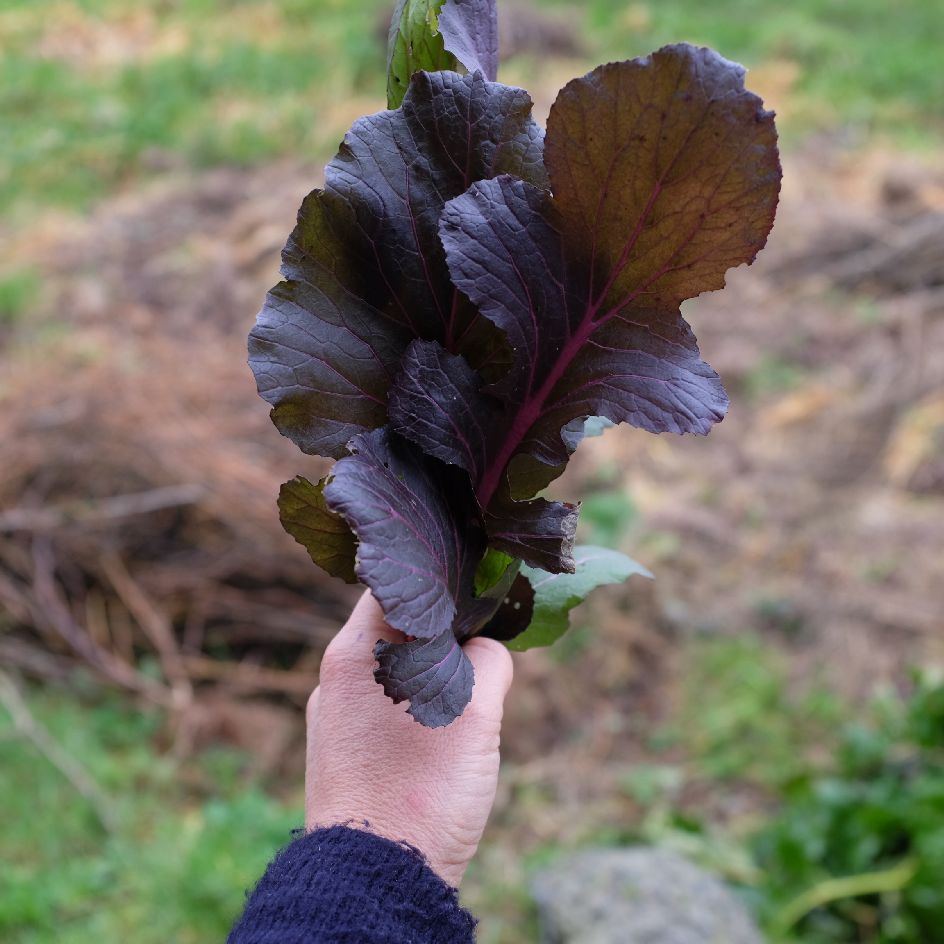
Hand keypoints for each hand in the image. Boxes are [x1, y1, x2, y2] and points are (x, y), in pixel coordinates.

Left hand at [305, 592, 513, 887]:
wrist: (376, 881)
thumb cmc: (425, 790)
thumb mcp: (475, 714)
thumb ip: (486, 661)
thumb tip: (486, 646)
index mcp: (356, 651)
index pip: (396, 584)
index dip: (438, 579)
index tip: (475, 585)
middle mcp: (334, 676)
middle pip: (395, 627)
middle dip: (442, 636)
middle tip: (482, 651)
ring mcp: (332, 716)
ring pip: (391, 671)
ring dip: (428, 675)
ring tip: (463, 705)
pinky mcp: (338, 752)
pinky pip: (380, 708)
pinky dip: (410, 708)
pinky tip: (437, 739)